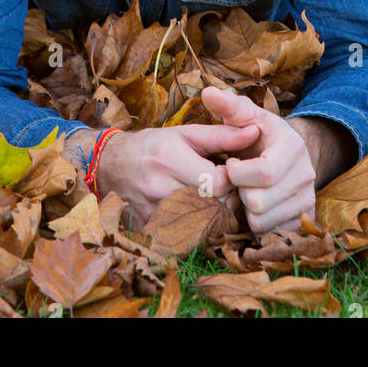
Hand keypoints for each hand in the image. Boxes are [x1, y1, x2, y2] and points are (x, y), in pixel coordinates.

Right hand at [92, 119, 259, 229]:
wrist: (112, 164)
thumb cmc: (153, 145)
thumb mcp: (185, 133)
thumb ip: (221, 135)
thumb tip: (255, 132)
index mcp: (170, 159)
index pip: (217, 183)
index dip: (232, 180)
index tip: (232, 173)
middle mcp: (159, 188)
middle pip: (210, 206)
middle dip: (225, 199)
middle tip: (226, 188)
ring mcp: (152, 212)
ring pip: (200, 223)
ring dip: (213, 213)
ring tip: (212, 199)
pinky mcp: (149, 228)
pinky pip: (184, 234)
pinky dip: (195, 225)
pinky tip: (196, 212)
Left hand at [200, 86, 316, 235]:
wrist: (285, 156)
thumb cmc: (258, 135)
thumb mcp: (246, 116)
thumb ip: (228, 106)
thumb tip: (207, 92)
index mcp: (293, 146)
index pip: (264, 173)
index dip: (238, 173)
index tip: (230, 163)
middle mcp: (307, 174)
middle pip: (260, 202)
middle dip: (240, 193)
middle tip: (237, 182)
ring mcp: (307, 199)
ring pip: (264, 222)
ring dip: (246, 211)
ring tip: (246, 192)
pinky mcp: (303, 221)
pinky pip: (271, 234)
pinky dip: (257, 224)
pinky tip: (255, 206)